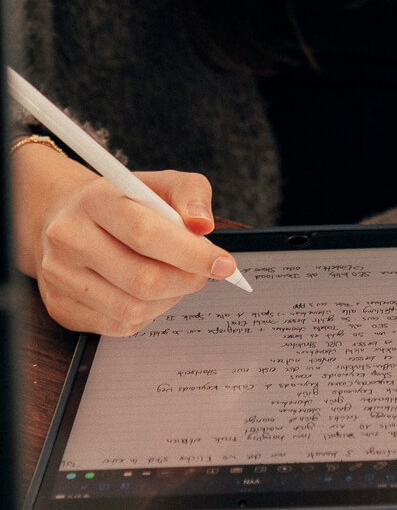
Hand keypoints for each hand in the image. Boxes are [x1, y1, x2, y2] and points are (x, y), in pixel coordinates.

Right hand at [12, 145, 236, 335]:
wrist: (67, 217)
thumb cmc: (123, 201)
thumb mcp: (159, 183)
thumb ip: (190, 193)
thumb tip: (203, 225)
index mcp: (95, 199)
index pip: (146, 233)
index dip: (191, 253)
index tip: (224, 263)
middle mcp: (70, 238)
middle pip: (141, 278)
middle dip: (186, 281)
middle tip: (204, 274)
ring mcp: (60, 276)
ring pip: (131, 309)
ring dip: (169, 300)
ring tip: (178, 280)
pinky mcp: (60, 307)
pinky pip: (116, 326)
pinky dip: (147, 314)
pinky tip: (152, 294)